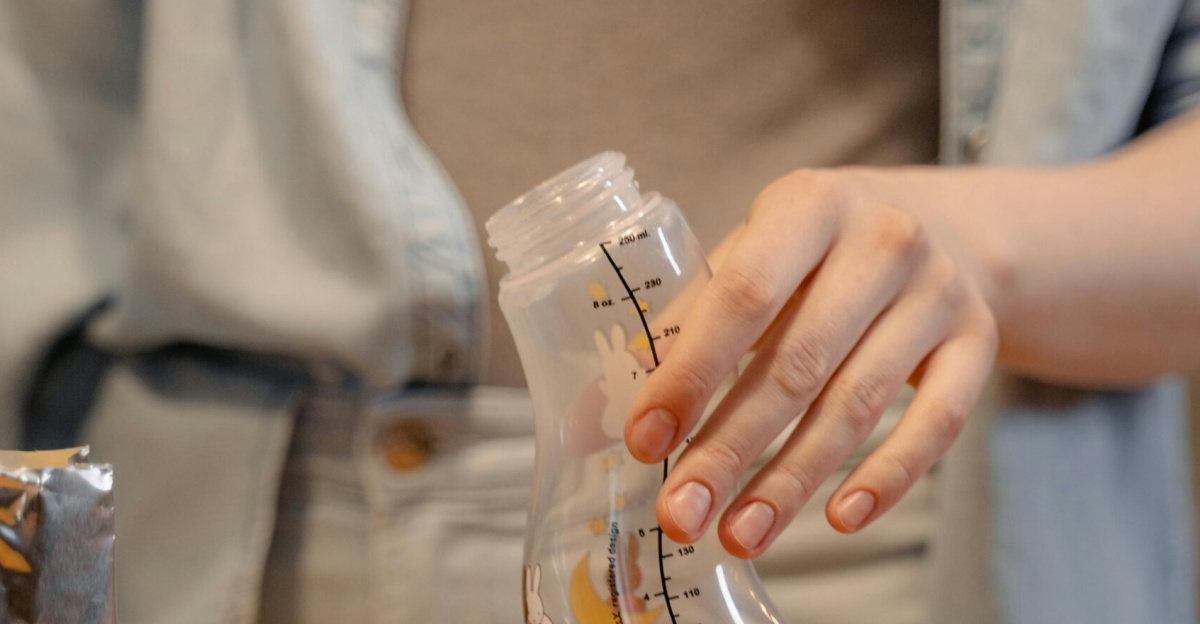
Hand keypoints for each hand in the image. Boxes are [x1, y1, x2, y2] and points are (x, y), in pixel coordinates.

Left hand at [623, 169, 998, 556]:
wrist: (942, 226)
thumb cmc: (817, 251)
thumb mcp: (752, 258)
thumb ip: (679, 329)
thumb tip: (589, 421)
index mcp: (807, 204)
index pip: (743, 296)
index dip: (691, 373)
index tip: (645, 441)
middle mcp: (881, 240)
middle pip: (796, 364)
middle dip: (730, 448)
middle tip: (682, 514)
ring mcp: (938, 291)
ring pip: (857, 403)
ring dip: (791, 480)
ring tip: (738, 534)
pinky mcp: (977, 341)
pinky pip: (937, 422)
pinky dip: (887, 477)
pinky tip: (839, 519)